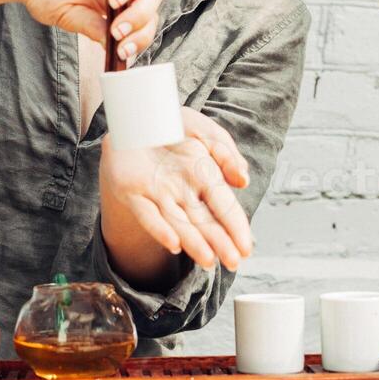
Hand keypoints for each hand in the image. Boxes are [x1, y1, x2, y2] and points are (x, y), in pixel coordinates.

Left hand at [99, 105, 253, 271]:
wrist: (132, 116)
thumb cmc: (172, 125)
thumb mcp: (203, 130)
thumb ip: (224, 152)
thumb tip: (243, 180)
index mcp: (203, 177)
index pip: (224, 207)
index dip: (236, 227)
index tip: (246, 248)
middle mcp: (183, 192)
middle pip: (204, 222)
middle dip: (219, 242)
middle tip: (233, 263)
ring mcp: (158, 194)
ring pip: (178, 223)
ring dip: (193, 242)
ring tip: (207, 260)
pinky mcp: (132, 192)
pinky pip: (147, 213)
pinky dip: (159, 229)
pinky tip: (173, 243)